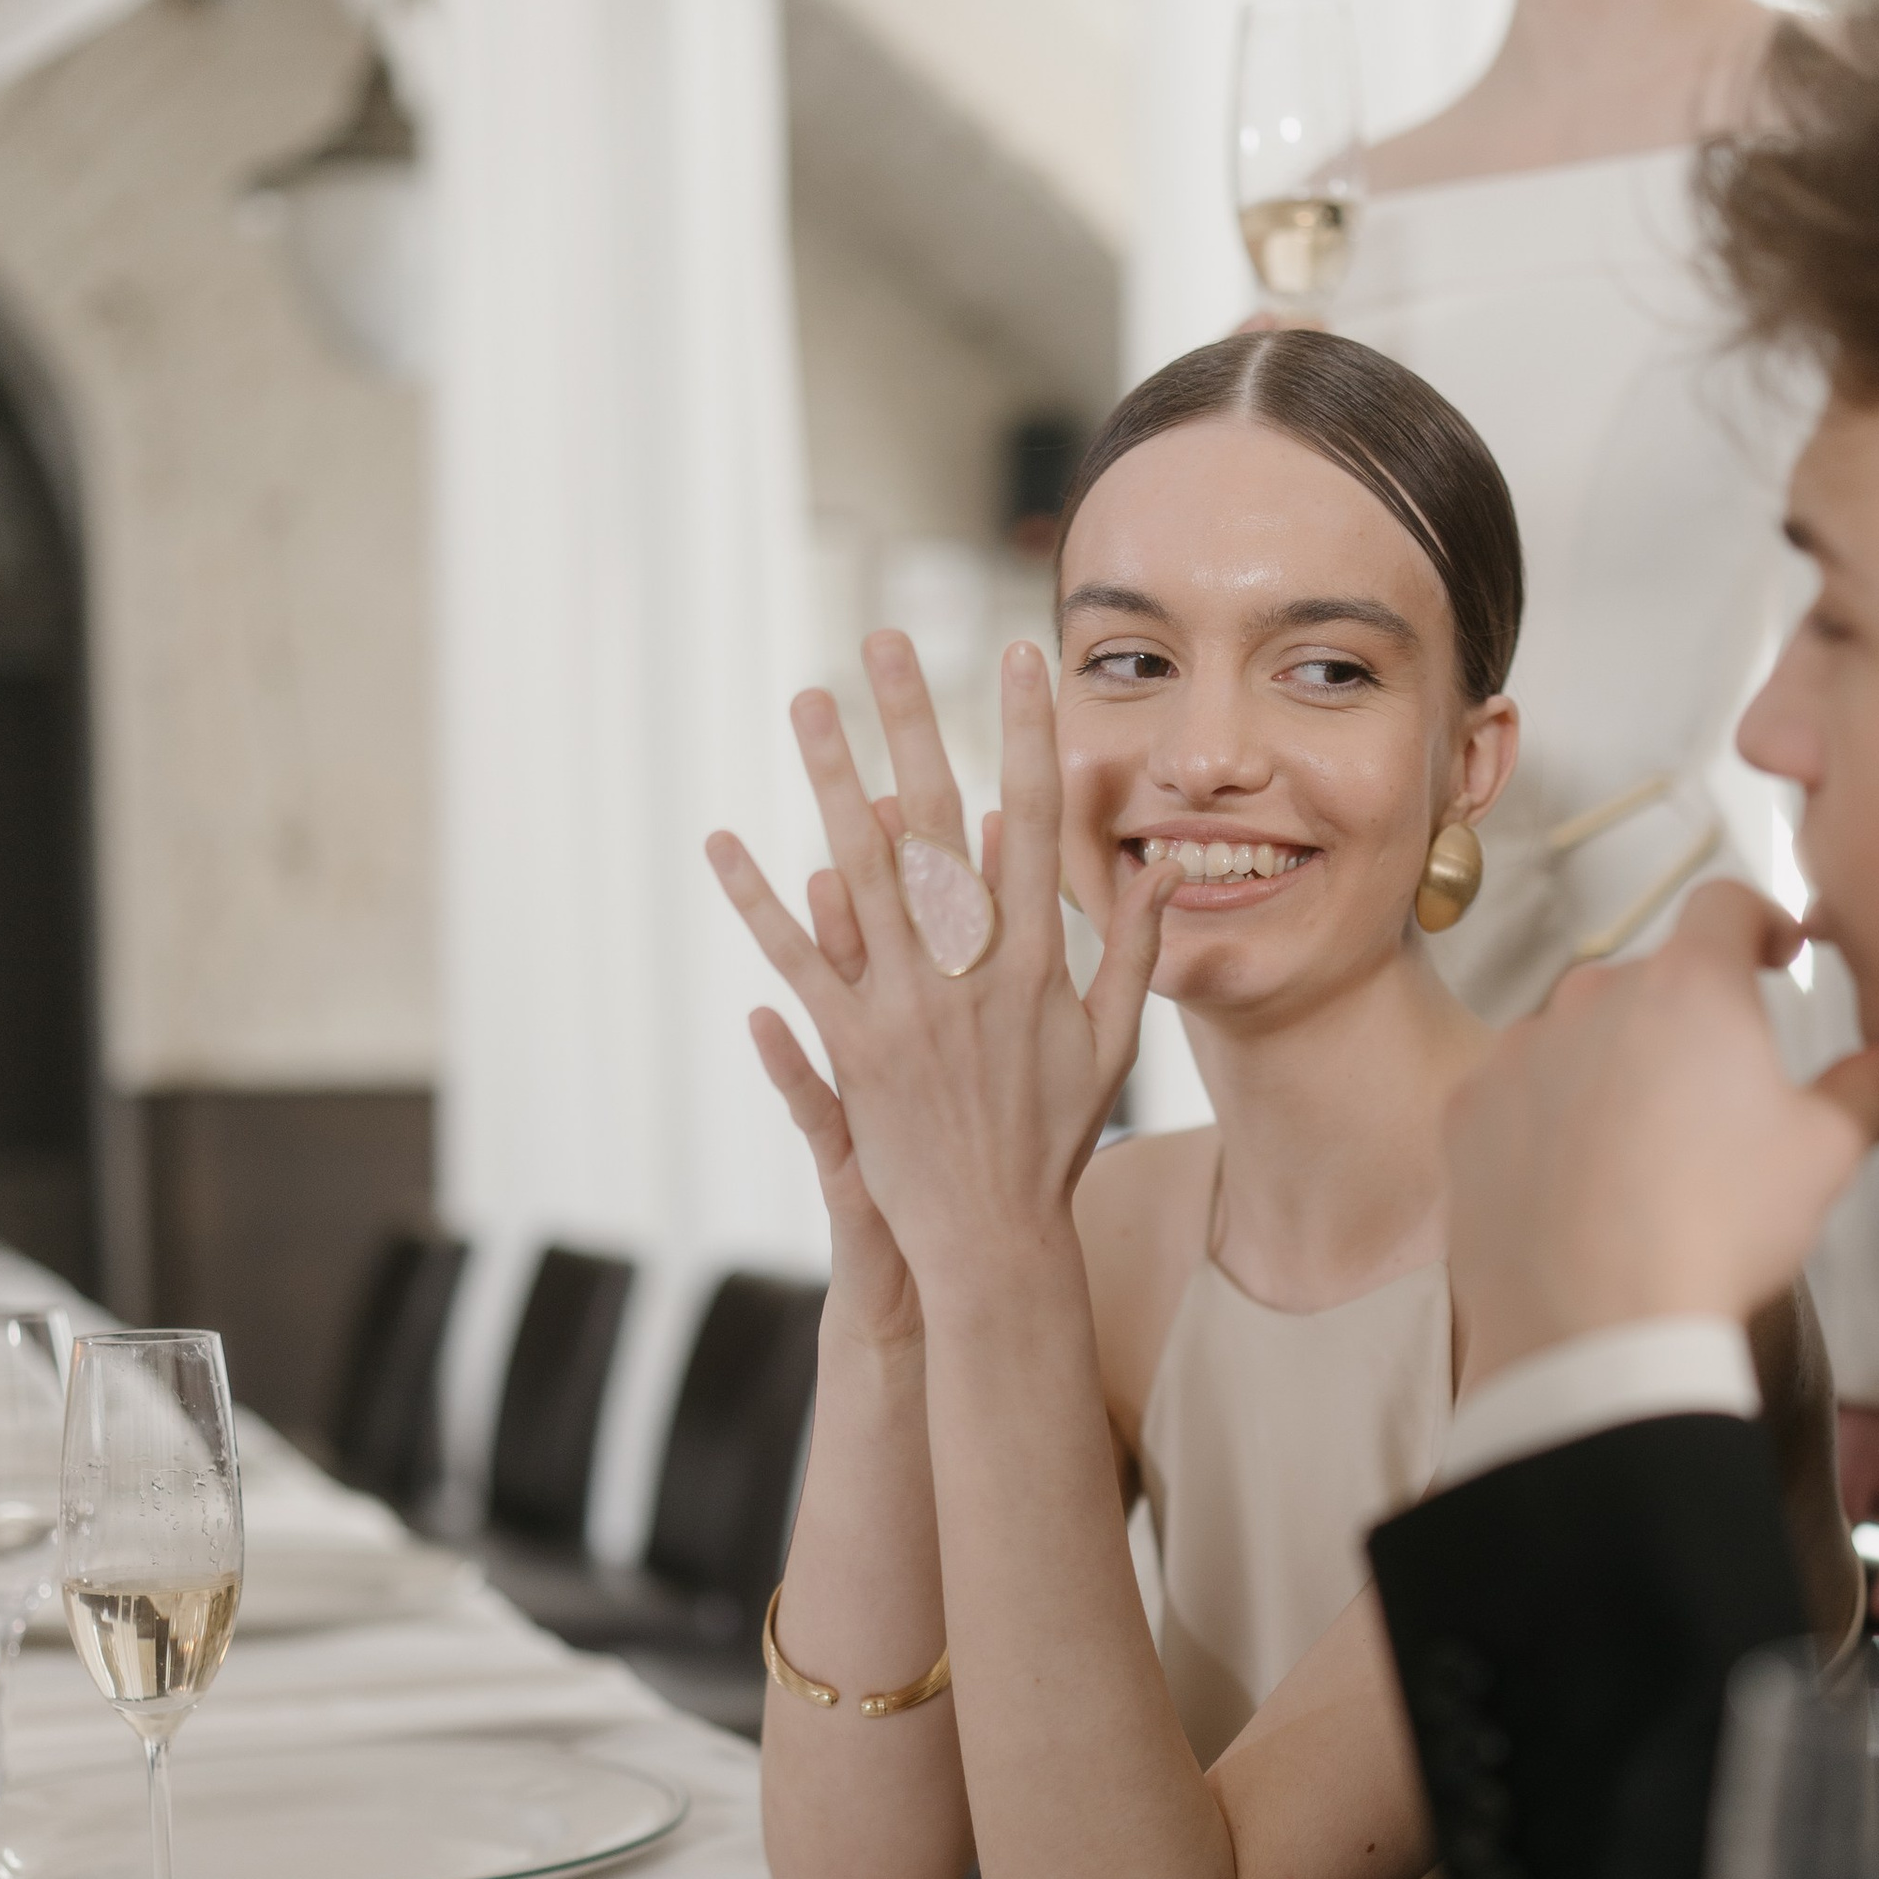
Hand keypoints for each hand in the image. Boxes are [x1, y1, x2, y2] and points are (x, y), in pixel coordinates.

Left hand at [706, 632, 1179, 1309]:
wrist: (997, 1237)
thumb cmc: (1057, 1139)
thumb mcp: (1114, 1042)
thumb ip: (1133, 951)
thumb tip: (1155, 869)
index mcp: (1038, 957)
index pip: (1032, 819)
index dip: (1024, 733)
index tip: (1017, 657)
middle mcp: (970, 967)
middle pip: (935, 819)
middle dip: (912, 720)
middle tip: (885, 641)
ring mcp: (906, 1004)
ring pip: (860, 869)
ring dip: (828, 778)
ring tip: (808, 701)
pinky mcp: (851, 1047)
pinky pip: (798, 960)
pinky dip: (758, 901)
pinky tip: (723, 843)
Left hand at [1446, 881, 1878, 1381]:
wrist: (1596, 1329)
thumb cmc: (1718, 1231)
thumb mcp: (1824, 1156)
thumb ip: (1874, 1091)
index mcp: (1689, 986)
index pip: (1724, 904)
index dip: (1758, 921)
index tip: (1774, 953)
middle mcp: (1592, 998)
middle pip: (1647, 980)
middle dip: (1683, 1019)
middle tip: (1714, 1092)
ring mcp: (1519, 1053)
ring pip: (1574, 1035)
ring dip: (1608, 1066)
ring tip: (1642, 1149)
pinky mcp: (1466, 1114)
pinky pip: (1515, 1092)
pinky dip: (1544, 1117)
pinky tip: (1577, 1178)